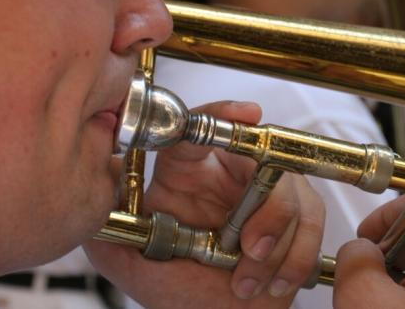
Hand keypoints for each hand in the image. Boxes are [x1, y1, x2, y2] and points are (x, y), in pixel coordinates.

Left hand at [85, 101, 324, 307]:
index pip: (200, 128)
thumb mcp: (139, 267)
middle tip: (249, 244)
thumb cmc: (180, 291)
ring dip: (277, 241)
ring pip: (291, 190)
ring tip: (248, 276)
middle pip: (260, 154)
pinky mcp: (295, 215)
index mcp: (185, 173)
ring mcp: (263, 192)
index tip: (248, 113)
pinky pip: (313, 220)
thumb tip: (92, 201)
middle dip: (265, 203)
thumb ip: (111, 239)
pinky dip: (297, 256)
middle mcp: (225, 175)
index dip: (224, 113)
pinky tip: (272, 282)